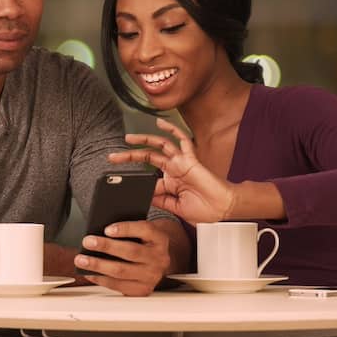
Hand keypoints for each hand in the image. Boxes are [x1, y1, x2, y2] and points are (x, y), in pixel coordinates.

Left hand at [72, 220, 170, 296]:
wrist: (158, 262)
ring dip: (98, 265)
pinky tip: (90, 273)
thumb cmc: (143, 243)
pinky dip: (101, 279)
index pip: (144, 230)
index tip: (107, 229)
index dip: (125, 229)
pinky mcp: (143, 290)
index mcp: (159, 238)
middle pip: (130, 252)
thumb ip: (127, 230)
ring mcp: (152, 276)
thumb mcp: (141, 233)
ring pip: (121, 271)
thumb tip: (99, 232)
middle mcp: (159, 258)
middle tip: (88, 242)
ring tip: (81, 260)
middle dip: (106, 246)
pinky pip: (119, 286)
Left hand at [108, 117, 236, 224]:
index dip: (134, 181)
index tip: (118, 182)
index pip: (148, 179)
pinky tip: (160, 124)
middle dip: (129, 157)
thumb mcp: (175, 208)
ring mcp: (182, 163)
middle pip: (148, 158)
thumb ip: (160, 200)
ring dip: (143, 141)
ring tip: (127, 138)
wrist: (224, 210)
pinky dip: (172, 131)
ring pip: (160, 146)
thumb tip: (142, 195)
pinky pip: (182, 140)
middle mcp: (174, 171)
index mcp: (170, 185)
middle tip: (112, 157)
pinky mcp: (191, 159)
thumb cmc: (205, 212)